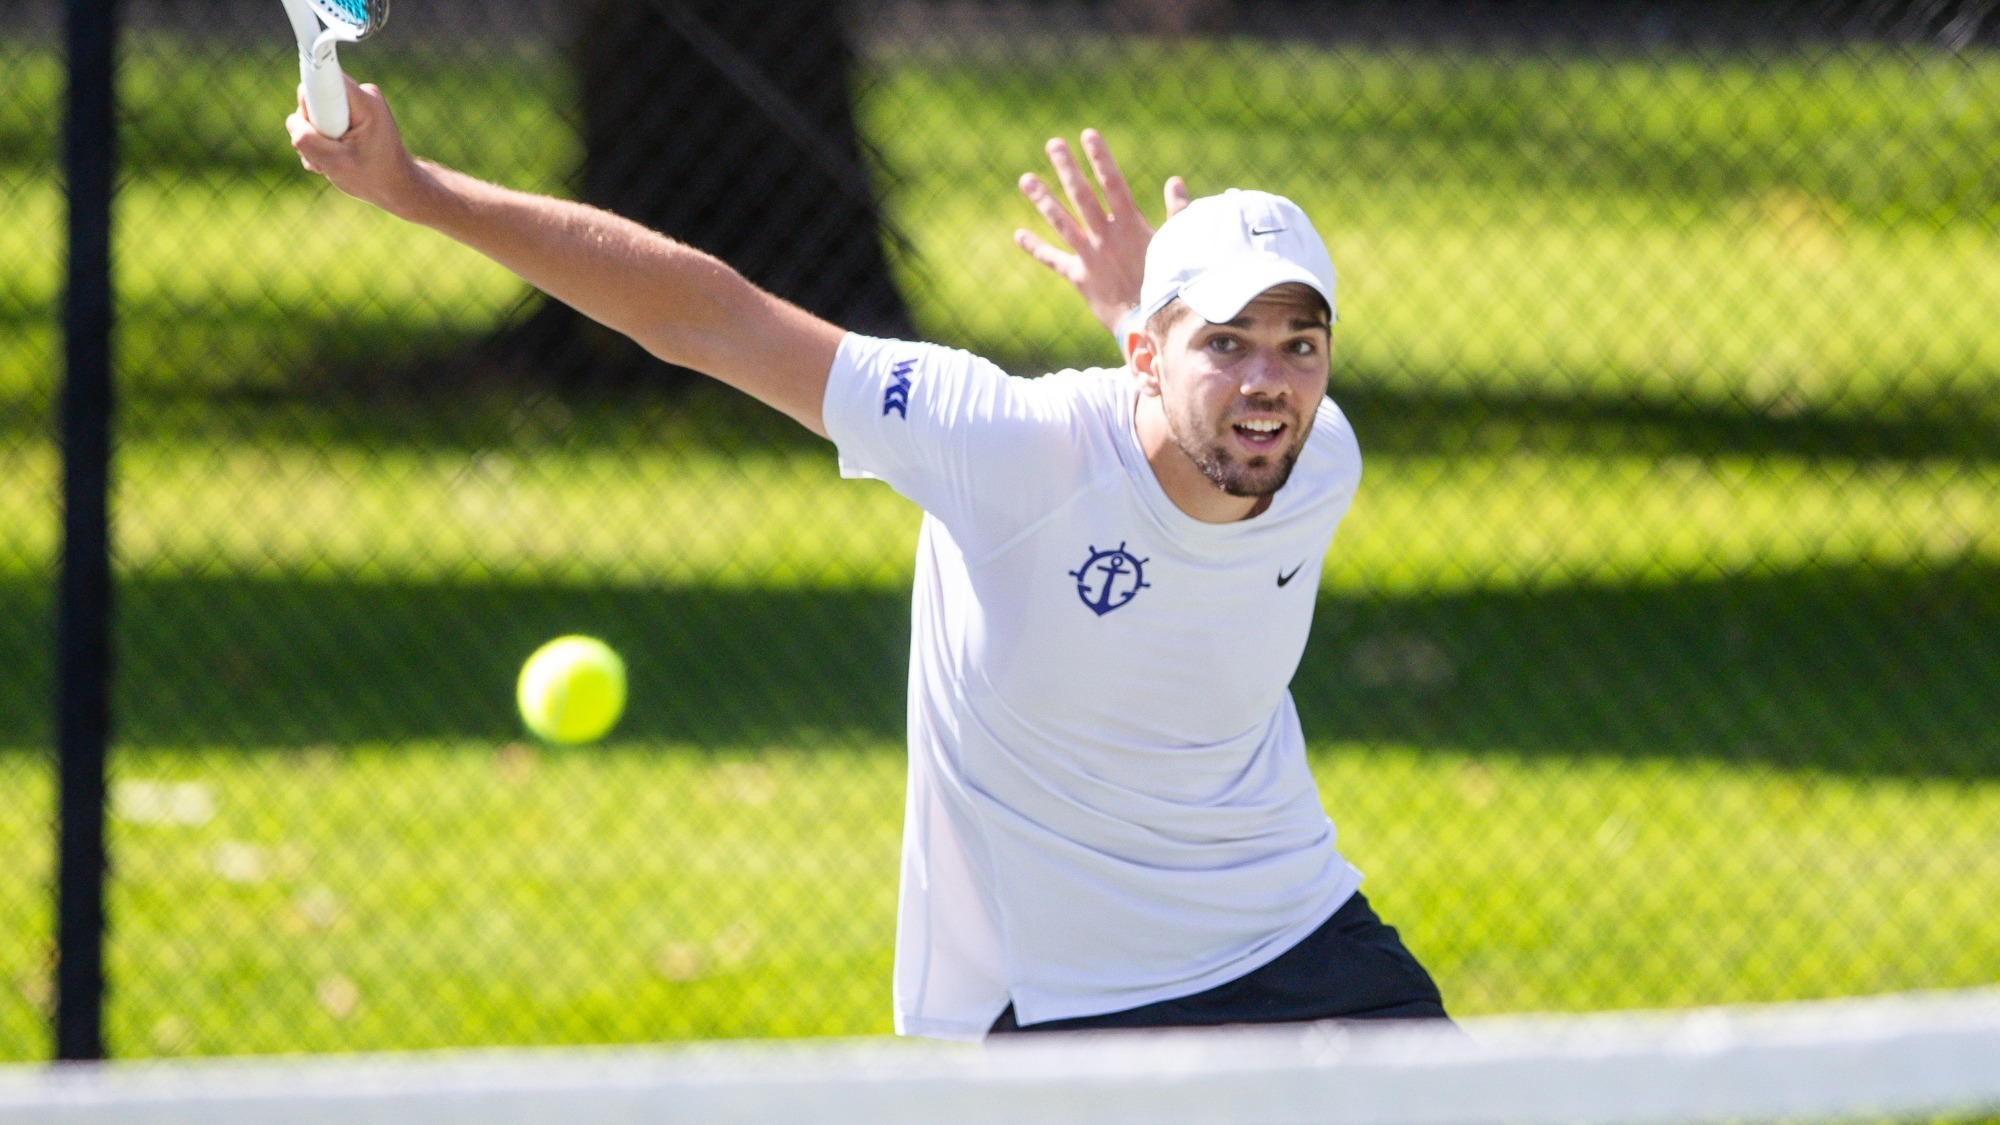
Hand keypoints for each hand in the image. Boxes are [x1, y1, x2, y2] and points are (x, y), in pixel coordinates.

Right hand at [287, 77, 433, 219]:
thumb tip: (294, 122)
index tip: (308, 106)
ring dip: (315, 141)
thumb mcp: (335, 163)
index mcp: (365, 102)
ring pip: (313, 113)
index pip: (323, 78)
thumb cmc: (373, 177)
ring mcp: (355, 104)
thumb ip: (307, 139)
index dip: (308, 98)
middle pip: (313, 98)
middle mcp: (361, 95)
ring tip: (328, 163)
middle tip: (324, 156)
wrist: (397, 188)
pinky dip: (321, 142)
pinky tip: (330, 160)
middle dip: (310, 129)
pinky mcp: (350, 113)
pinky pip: (321, 120)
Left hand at [1013, 128, 1190, 341]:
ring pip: (1061, 222)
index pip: (1112, 182)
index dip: (1100, 158)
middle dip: (1066, 168)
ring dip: (1043, 199)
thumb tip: (1174, 182)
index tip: (1087, 134)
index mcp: (1130, 224)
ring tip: (1025, 178)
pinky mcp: (1079, 278)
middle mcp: (1105, 236)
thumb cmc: (1170, 284)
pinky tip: (1018, 235)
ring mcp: (1089, 256)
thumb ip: (1177, 211)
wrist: (1150, 323)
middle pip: (1082, 195)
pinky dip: (1036, 248)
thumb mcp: (1177, 244)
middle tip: (1052, 144)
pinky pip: (1053, 260)